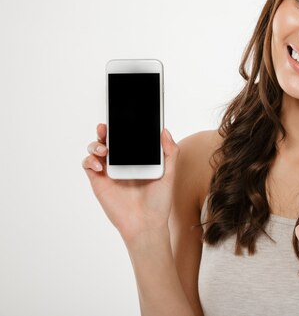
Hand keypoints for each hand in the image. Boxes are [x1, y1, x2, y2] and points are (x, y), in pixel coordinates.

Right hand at [82, 123, 179, 244]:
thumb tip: (164, 131)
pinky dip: (90, 160)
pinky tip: (100, 165)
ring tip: (104, 149)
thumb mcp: (169, 174)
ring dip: (96, 143)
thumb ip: (169, 153)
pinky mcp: (99, 181)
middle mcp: (123, 161)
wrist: (146, 224)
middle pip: (110, 139)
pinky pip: (88, 164)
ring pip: (96, 148)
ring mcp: (110, 170)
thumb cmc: (159, 201)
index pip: (128, 136)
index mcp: (138, 157)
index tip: (123, 116)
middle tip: (106, 126)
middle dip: (106, 130)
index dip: (123, 125)